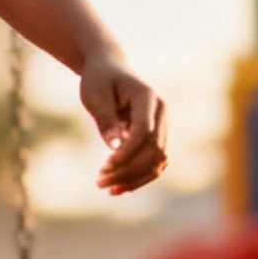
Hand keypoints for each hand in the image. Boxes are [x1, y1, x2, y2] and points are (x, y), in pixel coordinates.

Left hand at [79, 53, 167, 196]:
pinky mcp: (156, 137)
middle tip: (99, 182)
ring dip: (135, 178)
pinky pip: (155, 163)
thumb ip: (106, 119)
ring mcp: (162, 126)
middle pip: (154, 150)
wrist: (109, 69)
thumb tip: (114, 146)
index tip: (104, 166)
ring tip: (108, 189)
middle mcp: (160, 113)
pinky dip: (140, 177)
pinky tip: (119, 188)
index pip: (144, 131)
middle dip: (128, 170)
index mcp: (147, 97)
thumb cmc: (99, 79)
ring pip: (158, 161)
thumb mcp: (95, 94)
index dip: (126, 152)